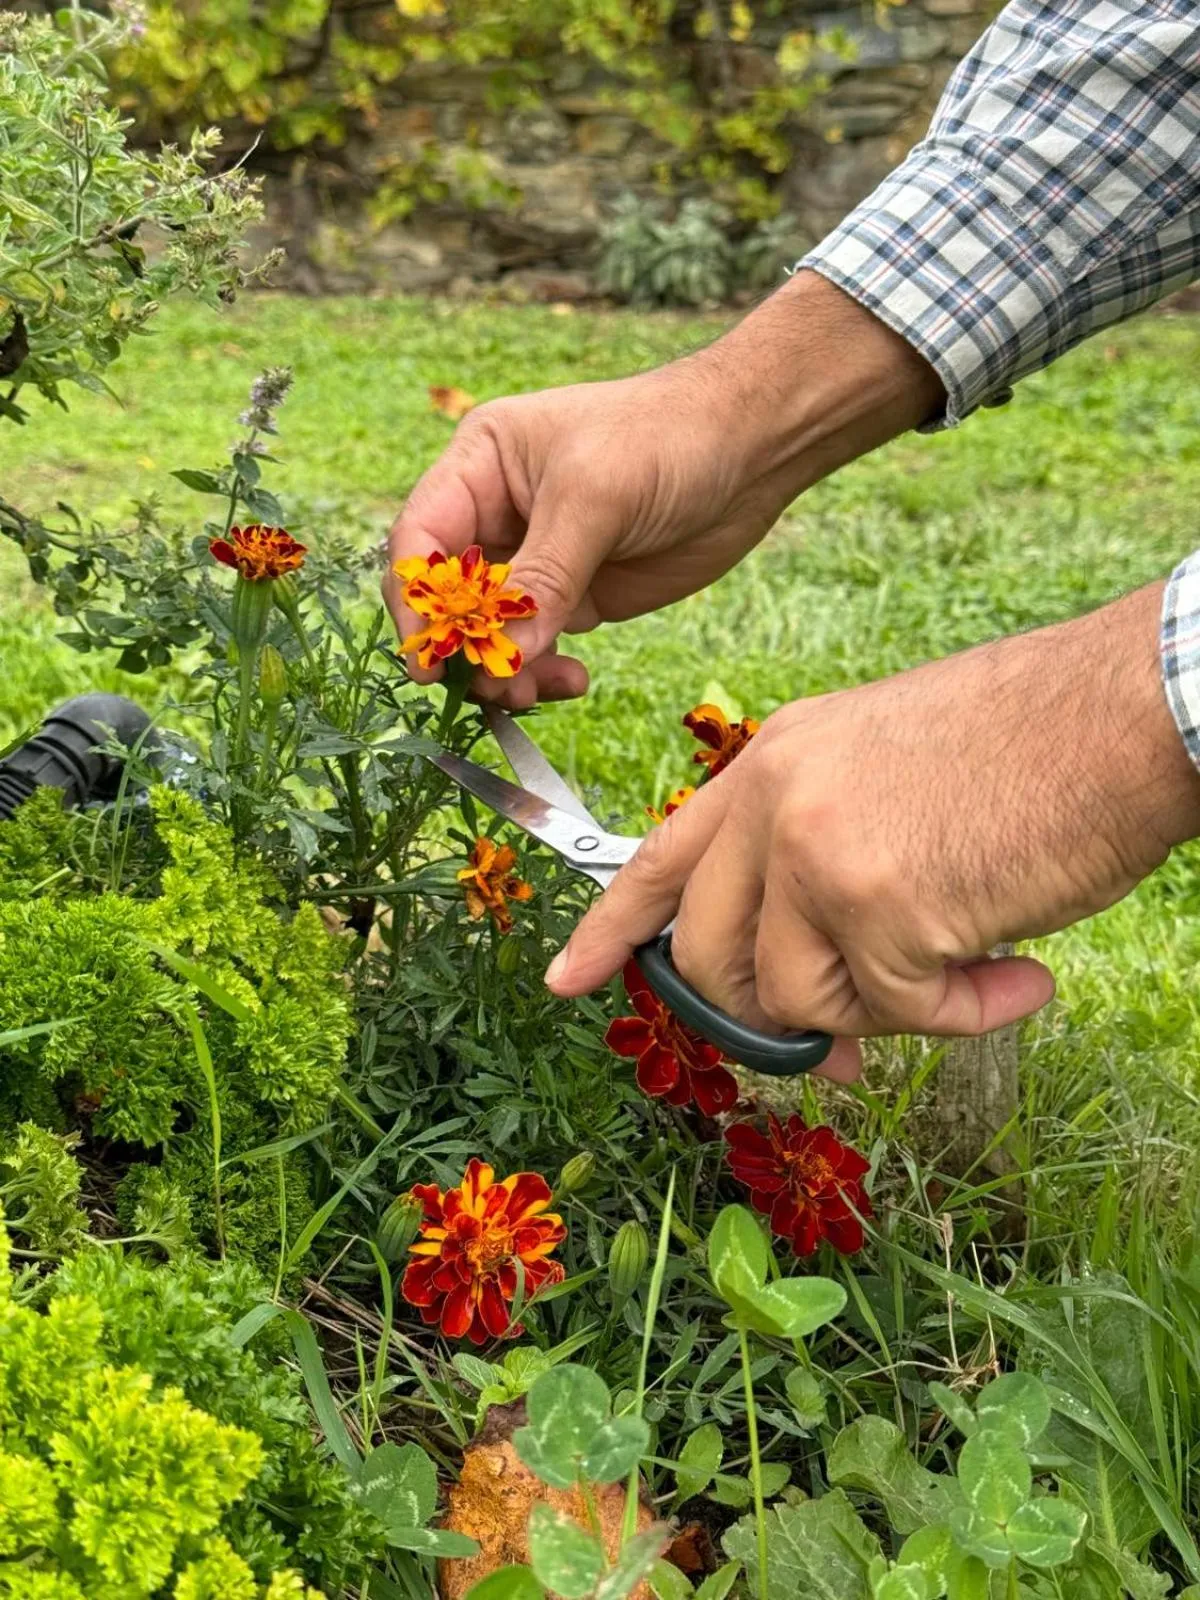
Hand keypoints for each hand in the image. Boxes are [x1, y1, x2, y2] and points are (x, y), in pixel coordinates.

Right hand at [384, 272, 943, 708]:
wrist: (752, 449)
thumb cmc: (666, 438)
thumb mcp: (596, 496)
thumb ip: (546, 576)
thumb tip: (507, 652)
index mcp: (480, 465)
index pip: (420, 542)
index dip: (417, 601)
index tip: (430, 657)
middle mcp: (498, 515)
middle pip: (449, 599)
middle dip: (465, 646)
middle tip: (494, 685)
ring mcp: (536, 560)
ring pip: (492, 633)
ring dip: (505, 670)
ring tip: (534, 692)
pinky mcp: (577, 597)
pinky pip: (538, 647)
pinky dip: (543, 673)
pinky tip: (571, 680)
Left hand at [545, 583, 1199, 1075]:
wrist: (1124, 712)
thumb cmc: (1025, 749)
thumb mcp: (880, 781)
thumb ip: (818, 877)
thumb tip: (815, 1008)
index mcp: (771, 764)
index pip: (661, 856)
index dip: (612, 929)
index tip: (569, 983)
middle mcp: (774, 803)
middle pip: (711, 962)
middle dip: (771, 1021)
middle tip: (852, 1046)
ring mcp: (817, 852)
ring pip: (798, 1002)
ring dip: (886, 1013)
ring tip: (966, 968)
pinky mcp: (879, 907)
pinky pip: (897, 1015)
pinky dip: (964, 1015)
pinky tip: (1021, 972)